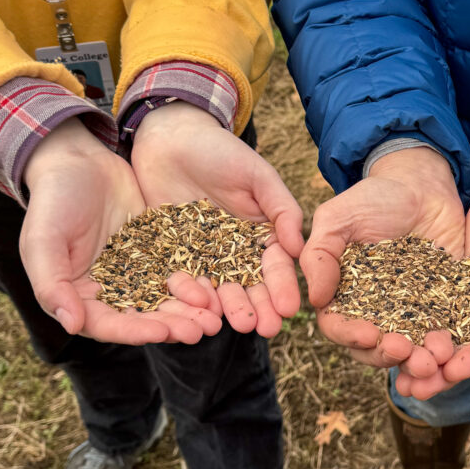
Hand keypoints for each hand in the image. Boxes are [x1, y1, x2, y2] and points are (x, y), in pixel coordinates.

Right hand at [21, 118, 221, 344]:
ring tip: (215, 320)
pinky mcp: (158, 255)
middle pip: (143, 317)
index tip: (161, 333)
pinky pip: (180, 274)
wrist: (80, 161)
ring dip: (189, 312)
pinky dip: (197, 285)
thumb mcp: (44, 240)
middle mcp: (110, 292)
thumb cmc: (53, 200)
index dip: (134, 331)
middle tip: (200, 332)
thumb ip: (52, 284)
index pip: (108, 324)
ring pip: (166, 300)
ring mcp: (136, 274)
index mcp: (79, 296)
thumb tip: (71, 325)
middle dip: (172, 326)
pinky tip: (217, 291)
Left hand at [130, 102, 303, 336]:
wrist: (169, 138)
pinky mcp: (172, 256)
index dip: (283, 288)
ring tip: (237, 328)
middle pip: (249, 287)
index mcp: (261, 236)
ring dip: (228, 310)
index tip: (289, 309)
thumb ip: (281, 208)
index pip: (275, 267)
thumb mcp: (258, 175)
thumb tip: (299, 248)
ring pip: (218, 289)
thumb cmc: (220, 150)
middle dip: (259, 309)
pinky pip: (182, 280)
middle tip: (266, 330)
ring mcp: (203, 256)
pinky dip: (191, 297)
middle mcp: (235, 252)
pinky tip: (198, 312)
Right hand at [301, 147, 464, 379]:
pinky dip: (446, 346)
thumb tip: (316, 300)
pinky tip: (453, 347)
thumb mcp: (338, 218)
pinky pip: (444, 333)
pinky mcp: (442, 307)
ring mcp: (410, 312)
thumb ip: (320, 255)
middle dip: (387, 355)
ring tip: (432, 360)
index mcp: (344, 295)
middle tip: (404, 351)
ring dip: (419, 360)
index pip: (339, 327)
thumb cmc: (374, 198)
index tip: (368, 335)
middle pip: (374, 348)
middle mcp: (374, 311)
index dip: (351, 337)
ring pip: (410, 348)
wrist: (424, 186)